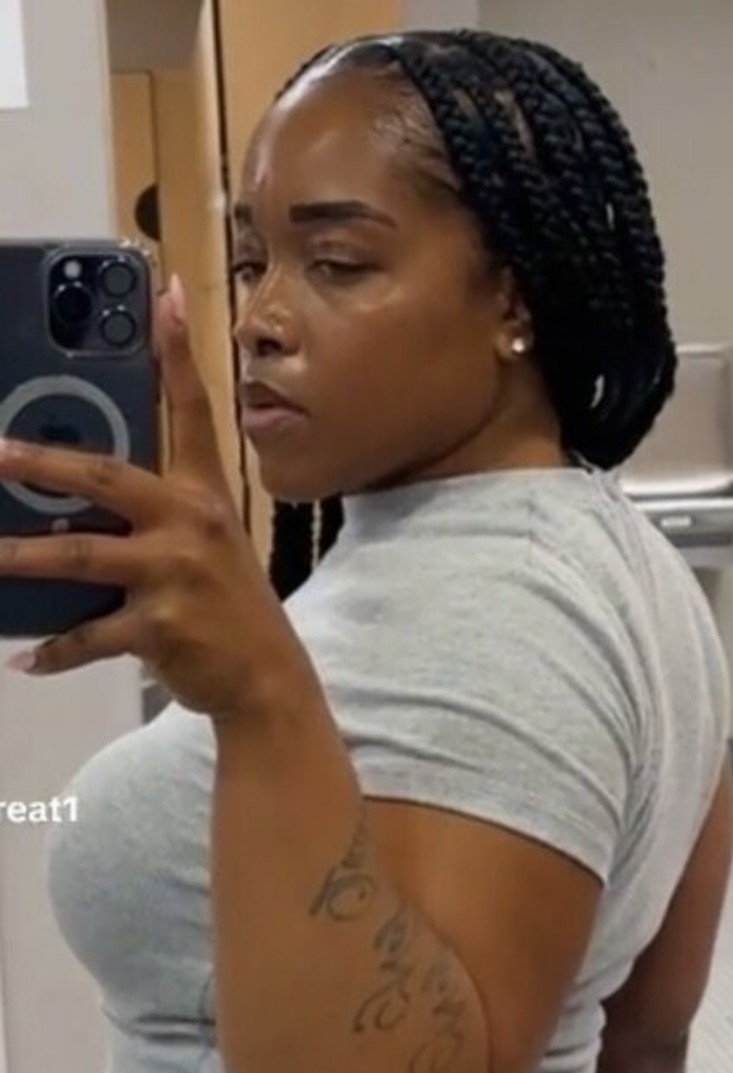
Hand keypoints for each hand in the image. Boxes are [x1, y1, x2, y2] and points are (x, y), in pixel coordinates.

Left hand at [0, 277, 315, 720]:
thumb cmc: (228, 608)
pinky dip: (55, 650)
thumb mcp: (206, 547)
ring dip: (22, 557)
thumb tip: (75, 502)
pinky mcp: (160, 627)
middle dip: (41, 463)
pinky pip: (90, 635)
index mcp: (204, 495)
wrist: (267, 680)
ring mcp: (174, 575)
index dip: (176, 352)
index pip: (192, 410)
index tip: (166, 292)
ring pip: (80, 556)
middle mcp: (190, 524)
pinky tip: (24, 658)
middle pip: (104, 477)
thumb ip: (155, 515)